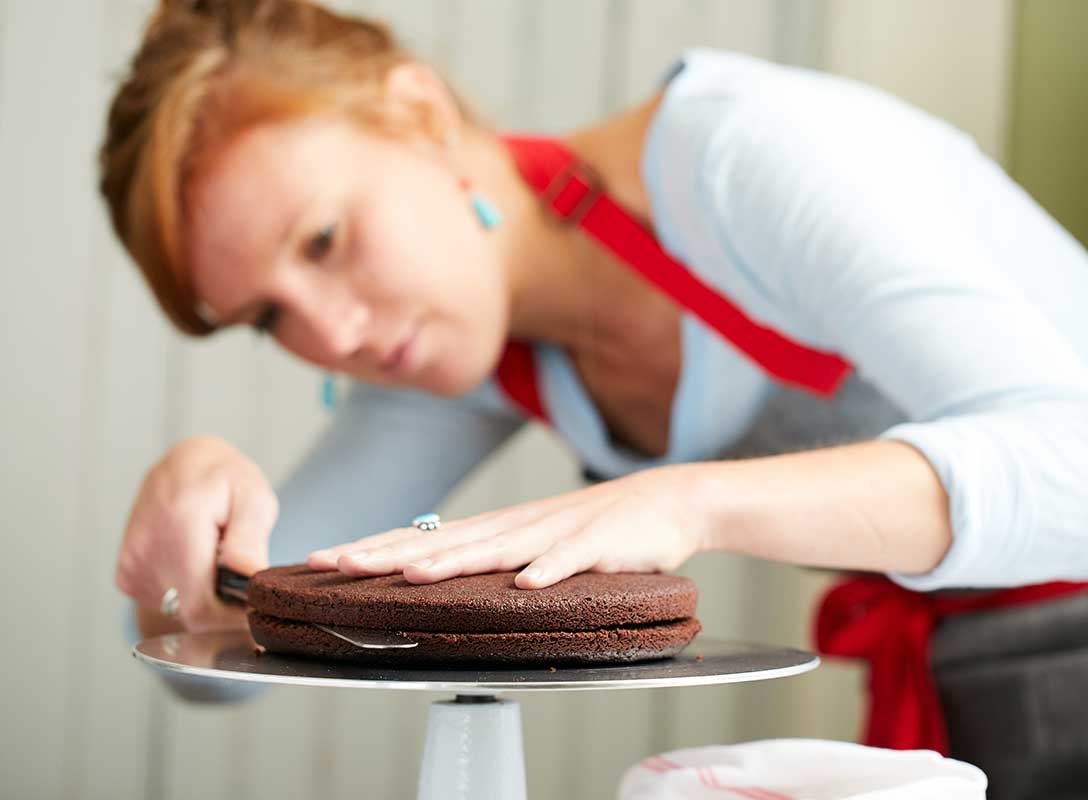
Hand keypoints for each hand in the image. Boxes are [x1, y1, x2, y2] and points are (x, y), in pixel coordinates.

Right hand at [115, 436, 277, 633]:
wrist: (183, 465)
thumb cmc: (225, 480)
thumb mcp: (252, 498)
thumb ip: (249, 541)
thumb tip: (249, 581)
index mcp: (179, 529)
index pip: (201, 608)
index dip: (233, 618)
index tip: (255, 604)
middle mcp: (146, 551)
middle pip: (191, 614)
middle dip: (223, 605)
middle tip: (238, 571)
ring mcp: (131, 565)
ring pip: (179, 611)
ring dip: (204, 595)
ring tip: (213, 558)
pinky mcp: (126, 575)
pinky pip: (164, 603)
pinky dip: (185, 591)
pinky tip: (193, 561)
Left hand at [307, 463, 713, 588]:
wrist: (666, 501)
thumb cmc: (597, 527)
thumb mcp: (535, 540)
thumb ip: (493, 556)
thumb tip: (441, 572)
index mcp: (500, 528)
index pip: (427, 536)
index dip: (377, 546)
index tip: (328, 558)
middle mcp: (518, 527)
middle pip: (445, 542)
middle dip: (389, 553)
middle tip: (338, 563)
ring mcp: (557, 534)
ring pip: (497, 549)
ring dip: (453, 562)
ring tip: (411, 574)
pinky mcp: (599, 546)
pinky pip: (571, 561)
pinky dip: (549, 571)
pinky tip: (527, 585)